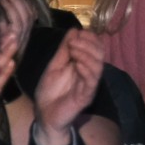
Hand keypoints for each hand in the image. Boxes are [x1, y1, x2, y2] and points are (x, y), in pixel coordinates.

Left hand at [31, 29, 106, 144]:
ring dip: (86, 54)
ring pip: (98, 65)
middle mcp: (90, 73)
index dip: (89, 38)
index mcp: (84, 65)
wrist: (44, 114)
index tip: (77, 33)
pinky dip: (86, 69)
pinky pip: (92, 80)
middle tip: (74, 41)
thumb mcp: (54, 66)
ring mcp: (89, 84)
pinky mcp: (87, 95)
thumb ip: (64, 50)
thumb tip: (74, 30)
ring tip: (73, 50)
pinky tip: (77, 64)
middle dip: (88, 44)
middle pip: (100, 54)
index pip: (95, 47)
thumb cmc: (49, 91)